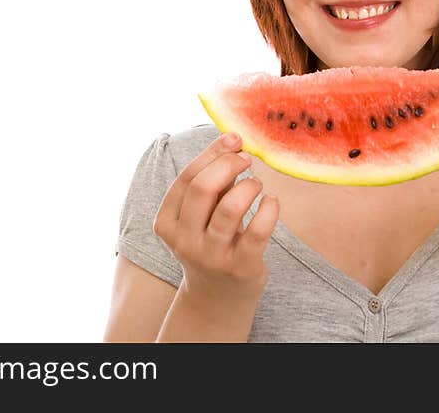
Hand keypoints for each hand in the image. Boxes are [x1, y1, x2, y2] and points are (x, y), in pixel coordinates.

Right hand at [154, 132, 279, 306]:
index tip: (234, 140)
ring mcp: (211, 256)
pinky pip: (258, 230)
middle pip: (202, 188)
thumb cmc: (211, 243)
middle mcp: (184, 241)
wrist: (217, 298)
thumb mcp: (200, 216)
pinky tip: (272, 202)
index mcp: (167, 223)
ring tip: (256, 185)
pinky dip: (269, 208)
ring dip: (249, 186)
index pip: (186, 178)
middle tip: (246, 160)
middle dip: (228, 164)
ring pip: (229, 208)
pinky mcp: (240, 267)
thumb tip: (233, 141)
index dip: (212, 153)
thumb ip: (212, 182)